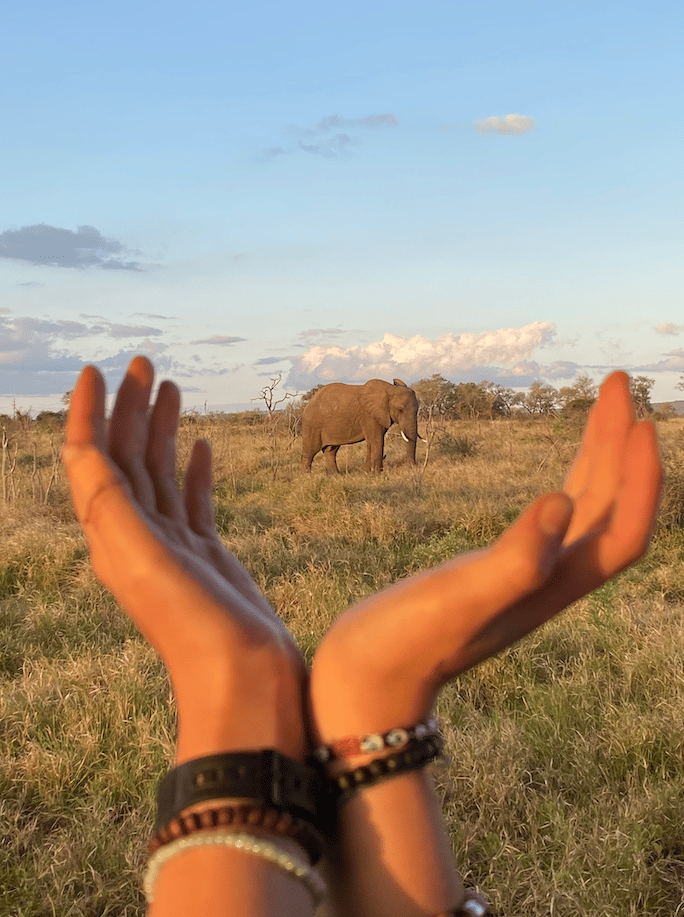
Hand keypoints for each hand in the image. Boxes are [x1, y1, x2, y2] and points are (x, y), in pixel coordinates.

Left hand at [63, 357, 307, 760]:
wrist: (243, 680)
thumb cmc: (194, 628)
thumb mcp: (142, 563)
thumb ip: (110, 508)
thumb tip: (80, 452)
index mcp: (113, 534)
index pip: (90, 459)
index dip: (87, 414)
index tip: (96, 370)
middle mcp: (136, 536)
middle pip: (126, 457)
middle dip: (129, 407)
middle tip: (143, 362)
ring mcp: (173, 546)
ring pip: (160, 473)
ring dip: (161, 429)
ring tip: (171, 387)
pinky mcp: (206, 555)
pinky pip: (193, 500)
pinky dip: (195, 468)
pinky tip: (201, 446)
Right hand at [310, 371, 662, 737]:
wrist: (366, 678)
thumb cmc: (402, 645)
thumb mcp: (457, 599)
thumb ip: (514, 560)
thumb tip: (563, 500)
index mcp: (550, 588)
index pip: (623, 532)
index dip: (641, 479)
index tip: (638, 419)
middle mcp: (548, 582)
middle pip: (608, 510)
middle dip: (619, 445)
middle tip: (616, 382)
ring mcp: (523, 577)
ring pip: (581, 510)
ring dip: (597, 455)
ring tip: (602, 404)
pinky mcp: (495, 570)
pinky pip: (547, 521)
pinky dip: (564, 483)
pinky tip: (557, 472)